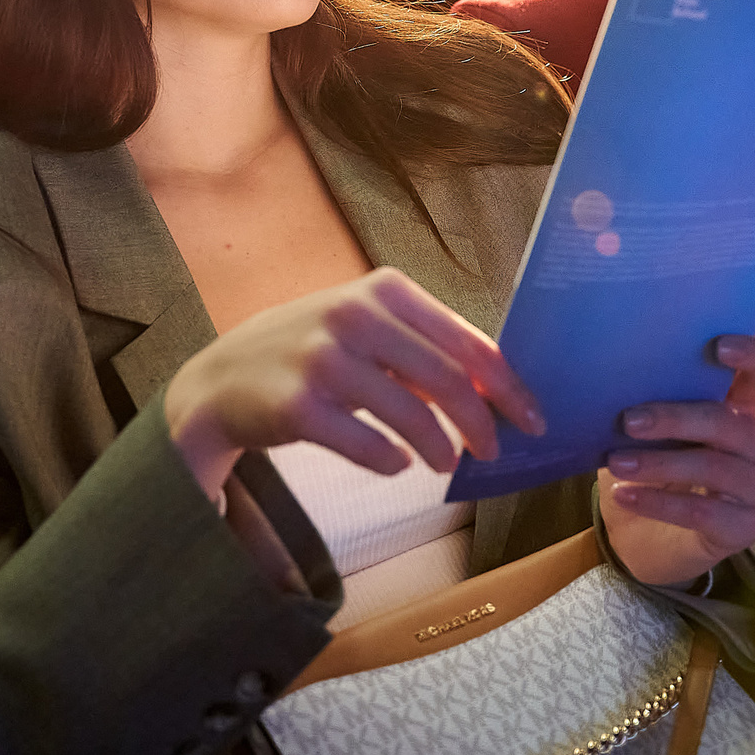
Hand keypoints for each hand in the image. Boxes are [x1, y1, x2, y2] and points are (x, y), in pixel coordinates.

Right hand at [162, 268, 545, 503]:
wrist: (222, 379)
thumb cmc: (312, 352)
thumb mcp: (366, 328)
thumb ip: (425, 347)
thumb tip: (497, 388)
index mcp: (384, 291)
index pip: (467, 341)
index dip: (506, 385)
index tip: (531, 417)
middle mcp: (354, 315)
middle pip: (447, 379)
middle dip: (480, 422)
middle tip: (492, 451)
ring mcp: (322, 359)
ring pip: (411, 414)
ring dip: (439, 447)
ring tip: (443, 462)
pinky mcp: (298, 405)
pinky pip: (367, 444)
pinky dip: (390, 460)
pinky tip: (395, 464)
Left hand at [599, 335, 754, 586]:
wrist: (636, 542)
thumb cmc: (642, 473)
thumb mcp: (638, 434)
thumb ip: (643, 403)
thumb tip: (610, 373)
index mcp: (735, 410)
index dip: (750, 355)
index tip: (716, 345)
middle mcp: (753, 445)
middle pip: (733, 422)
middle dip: (678, 418)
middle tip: (628, 421)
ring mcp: (754, 489)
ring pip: (719, 467)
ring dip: (663, 463)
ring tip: (616, 464)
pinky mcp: (744, 529)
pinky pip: (706, 512)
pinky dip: (661, 502)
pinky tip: (625, 496)